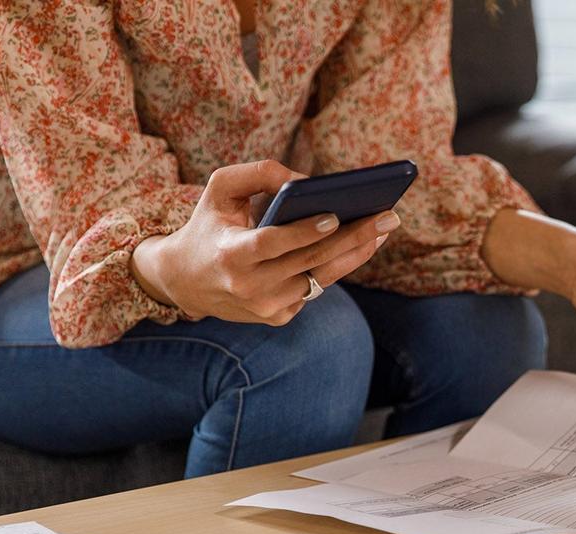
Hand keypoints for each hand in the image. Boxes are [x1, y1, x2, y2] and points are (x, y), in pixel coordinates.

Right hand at [131, 159, 399, 324]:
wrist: (185, 281)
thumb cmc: (209, 225)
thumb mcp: (220, 190)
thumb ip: (258, 174)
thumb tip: (306, 181)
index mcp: (231, 254)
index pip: (273, 244)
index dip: (304, 231)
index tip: (334, 215)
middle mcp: (250, 287)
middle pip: (311, 261)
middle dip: (355, 236)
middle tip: (389, 216)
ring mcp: (267, 306)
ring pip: (322, 277)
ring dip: (357, 252)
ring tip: (384, 229)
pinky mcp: (279, 317)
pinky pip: (316, 287)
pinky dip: (337, 265)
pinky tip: (361, 245)